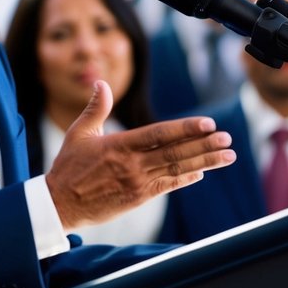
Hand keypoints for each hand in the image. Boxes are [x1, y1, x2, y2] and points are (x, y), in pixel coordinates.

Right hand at [45, 80, 234, 230]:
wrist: (60, 204)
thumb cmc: (68, 167)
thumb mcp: (79, 133)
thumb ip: (95, 108)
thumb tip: (101, 82)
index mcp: (119, 145)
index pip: (159, 134)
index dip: (186, 128)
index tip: (208, 123)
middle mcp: (132, 164)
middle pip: (175, 153)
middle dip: (204, 145)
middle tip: (227, 139)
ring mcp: (137, 182)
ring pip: (176, 170)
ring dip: (205, 162)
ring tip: (227, 156)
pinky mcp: (138, 198)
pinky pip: (167, 186)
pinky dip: (185, 179)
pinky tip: (202, 173)